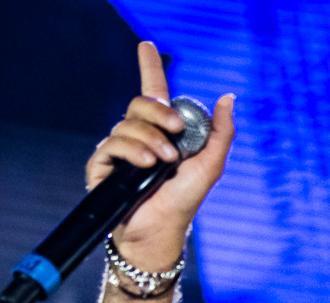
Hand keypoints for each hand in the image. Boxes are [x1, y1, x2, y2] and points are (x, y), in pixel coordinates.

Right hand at [85, 42, 234, 269]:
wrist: (160, 230)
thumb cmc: (185, 200)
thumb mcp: (210, 164)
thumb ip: (220, 132)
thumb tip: (228, 97)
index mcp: (164, 131)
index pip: (154, 92)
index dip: (149, 67)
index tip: (148, 45)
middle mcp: (139, 136)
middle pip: (140, 103)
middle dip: (160, 113)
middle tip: (177, 131)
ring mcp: (119, 149)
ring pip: (127, 124)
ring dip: (150, 140)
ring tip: (164, 162)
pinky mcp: (101, 165)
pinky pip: (110, 143)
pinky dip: (131, 151)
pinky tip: (145, 165)